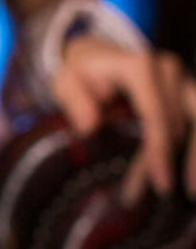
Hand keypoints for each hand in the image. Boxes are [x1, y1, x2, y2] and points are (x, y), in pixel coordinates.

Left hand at [51, 37, 195, 202]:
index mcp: (139, 66)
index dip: (159, 149)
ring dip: (195, 157)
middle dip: (171, 161)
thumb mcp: (65, 81)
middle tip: (162, 192)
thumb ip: (74, 99)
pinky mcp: (187, 92)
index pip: (156, 114)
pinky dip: (194, 148)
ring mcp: (182, 79)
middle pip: (178, 123)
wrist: (97, 55)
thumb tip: (91, 126)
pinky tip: (192, 174)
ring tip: (192, 192)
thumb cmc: (81, 73)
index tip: (160, 181)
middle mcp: (167, 70)